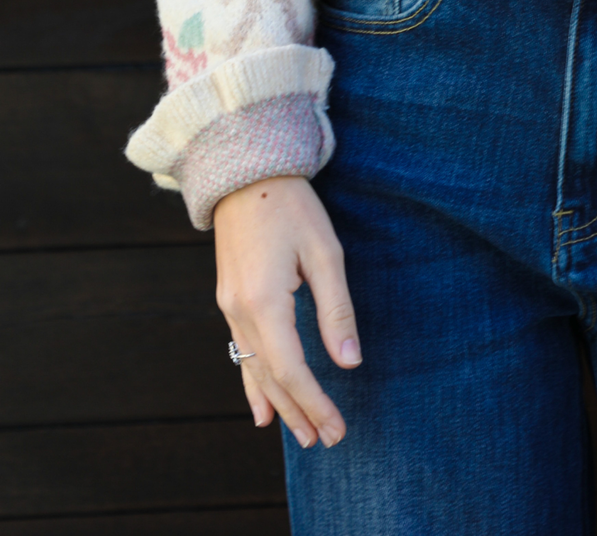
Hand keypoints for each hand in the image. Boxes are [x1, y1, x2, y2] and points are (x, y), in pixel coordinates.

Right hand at [214, 174, 360, 449]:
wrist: (245, 172)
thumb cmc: (292, 206)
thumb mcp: (325, 252)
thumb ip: (336, 309)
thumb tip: (350, 361)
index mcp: (265, 301)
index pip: (292, 370)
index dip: (315, 402)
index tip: (337, 428)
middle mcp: (240, 312)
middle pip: (271, 378)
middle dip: (300, 411)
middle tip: (326, 441)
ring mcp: (229, 307)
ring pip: (254, 369)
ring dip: (278, 404)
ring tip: (300, 435)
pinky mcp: (229, 299)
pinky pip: (242, 353)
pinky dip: (254, 384)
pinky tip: (261, 410)